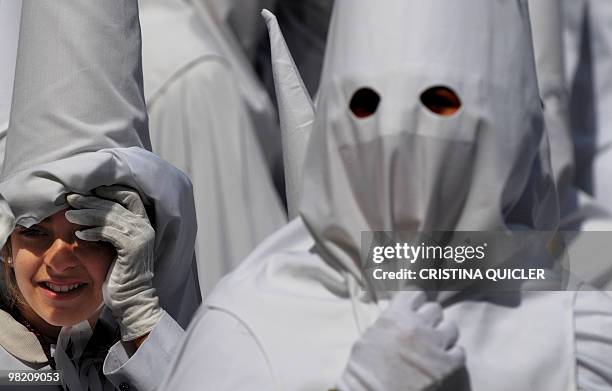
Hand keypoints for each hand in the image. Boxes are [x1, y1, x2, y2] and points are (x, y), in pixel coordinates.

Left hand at [66, 185, 162, 340]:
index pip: (130, 197)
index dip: (110, 191)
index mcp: (144, 223)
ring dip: (87, 214)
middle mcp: (145, 227)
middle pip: (116, 204)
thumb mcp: (117, 245)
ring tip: (69, 215)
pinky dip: (93, 231)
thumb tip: (90, 208)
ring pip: (111, 216)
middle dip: (91, 200)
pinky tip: (80, 234)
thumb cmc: (120, 273)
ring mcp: (141, 237)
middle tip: (70, 199)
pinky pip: (109, 233)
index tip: (88, 190)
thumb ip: (112, 227)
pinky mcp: (132, 248)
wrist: (132, 298)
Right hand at [338, 292, 464, 390]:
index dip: (416, 301)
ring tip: (435, 346)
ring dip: (443, 335)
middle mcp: (417, 326)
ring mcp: (434, 345)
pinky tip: (443, 361)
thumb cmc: (364, 371)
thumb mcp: (368, 338)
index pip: (416, 293)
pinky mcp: (447, 366)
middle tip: (424, 330)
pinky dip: (452, 356)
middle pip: (435, 309)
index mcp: (396, 316)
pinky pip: (459, 351)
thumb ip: (387, 323)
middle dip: (430, 319)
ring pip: (451, 327)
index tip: (416, 307)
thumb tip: (397, 319)